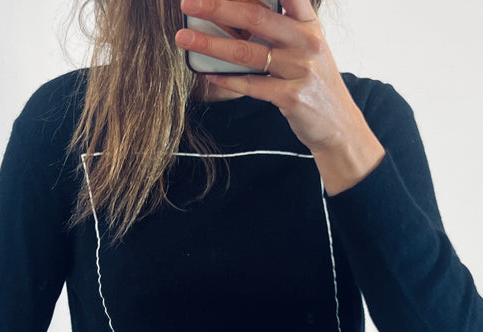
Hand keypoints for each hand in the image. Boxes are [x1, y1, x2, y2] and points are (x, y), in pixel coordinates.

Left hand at [175, 0, 384, 193]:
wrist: (339, 127)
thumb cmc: (315, 85)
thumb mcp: (307, 50)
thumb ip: (280, 31)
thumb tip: (235, 18)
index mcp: (309, 24)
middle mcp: (307, 42)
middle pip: (256, 17)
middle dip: (218, 8)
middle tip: (189, 4)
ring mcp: (300, 70)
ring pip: (248, 53)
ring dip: (211, 45)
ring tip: (185, 39)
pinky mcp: (292, 97)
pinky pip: (252, 85)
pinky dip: (228, 80)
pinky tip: (209, 75)